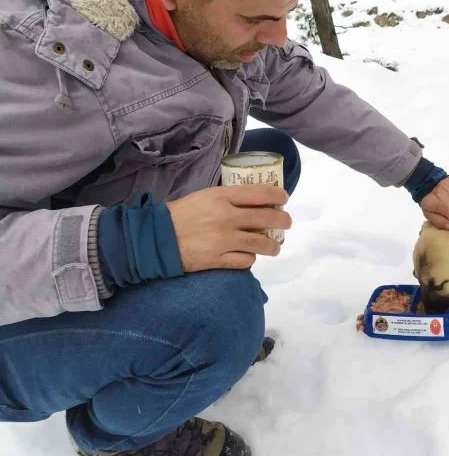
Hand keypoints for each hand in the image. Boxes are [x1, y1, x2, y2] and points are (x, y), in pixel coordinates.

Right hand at [165, 185, 291, 271]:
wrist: (156, 238)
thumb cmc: (180, 214)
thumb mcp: (204, 197)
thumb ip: (227, 198)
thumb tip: (253, 200)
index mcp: (222, 197)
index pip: (260, 194)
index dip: (278, 196)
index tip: (284, 199)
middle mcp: (227, 217)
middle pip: (267, 219)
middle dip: (283, 221)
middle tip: (287, 223)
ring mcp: (224, 240)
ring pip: (261, 244)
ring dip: (273, 245)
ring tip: (275, 247)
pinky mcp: (218, 260)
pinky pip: (245, 261)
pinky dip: (251, 259)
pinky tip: (250, 256)